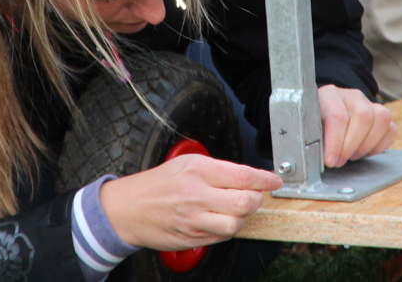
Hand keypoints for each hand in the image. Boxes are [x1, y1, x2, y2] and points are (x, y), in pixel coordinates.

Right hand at [99, 155, 281, 250]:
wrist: (128, 208)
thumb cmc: (157, 184)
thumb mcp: (187, 163)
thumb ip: (218, 170)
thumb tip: (248, 178)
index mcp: (198, 170)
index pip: (243, 176)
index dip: (264, 180)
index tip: (273, 181)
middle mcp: (196, 195)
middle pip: (244, 202)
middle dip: (256, 200)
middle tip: (254, 196)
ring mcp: (194, 219)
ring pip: (236, 224)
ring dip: (243, 217)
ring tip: (237, 209)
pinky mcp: (192, 237)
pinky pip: (222, 237)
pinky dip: (228, 229)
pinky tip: (221, 219)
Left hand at [319, 84, 396, 167]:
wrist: (325, 114)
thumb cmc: (316, 123)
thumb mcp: (308, 128)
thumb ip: (313, 139)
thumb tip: (323, 157)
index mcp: (329, 95)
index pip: (338, 116)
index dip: (335, 142)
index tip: (330, 161)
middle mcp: (352, 96)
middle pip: (363, 117)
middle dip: (351, 146)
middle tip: (339, 161)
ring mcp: (370, 104)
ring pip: (381, 120)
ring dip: (366, 146)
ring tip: (351, 155)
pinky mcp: (382, 115)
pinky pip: (391, 130)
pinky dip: (378, 146)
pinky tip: (363, 151)